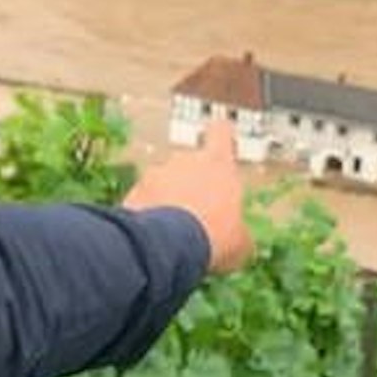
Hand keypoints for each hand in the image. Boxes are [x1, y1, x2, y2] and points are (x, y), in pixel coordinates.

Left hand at [122, 119, 251, 274]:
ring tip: (174, 229)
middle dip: (192, 182)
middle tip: (198, 211)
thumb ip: (239, 231)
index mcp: (218, 163)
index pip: (221, 132)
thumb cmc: (212, 234)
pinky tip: (155, 234)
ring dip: (168, 198)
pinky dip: (148, 212)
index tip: (222, 141)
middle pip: (190, 162)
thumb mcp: (239, 240)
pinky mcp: (134, 191)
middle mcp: (185, 160)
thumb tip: (241, 242)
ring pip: (164, 181)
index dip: (222, 136)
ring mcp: (156, 173)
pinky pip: (143, 198)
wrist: (168, 244)